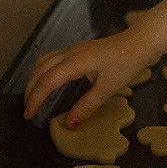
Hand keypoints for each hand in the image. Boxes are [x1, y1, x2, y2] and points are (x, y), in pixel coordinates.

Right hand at [23, 29, 153, 127]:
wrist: (138, 43)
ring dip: (34, 79)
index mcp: (74, 62)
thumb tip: (70, 124)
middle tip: (28, 111)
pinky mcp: (77, 50)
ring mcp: (72, 50)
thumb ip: (87, 106)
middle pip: (39, 71)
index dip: (35, 99)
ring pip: (43, 62)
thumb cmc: (126, 63)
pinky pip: (51, 59)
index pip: (46, 81)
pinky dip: (42, 71)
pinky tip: (46, 81)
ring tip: (32, 97)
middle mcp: (69, 53)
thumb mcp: (108, 88)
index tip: (29, 115)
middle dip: (30, 91)